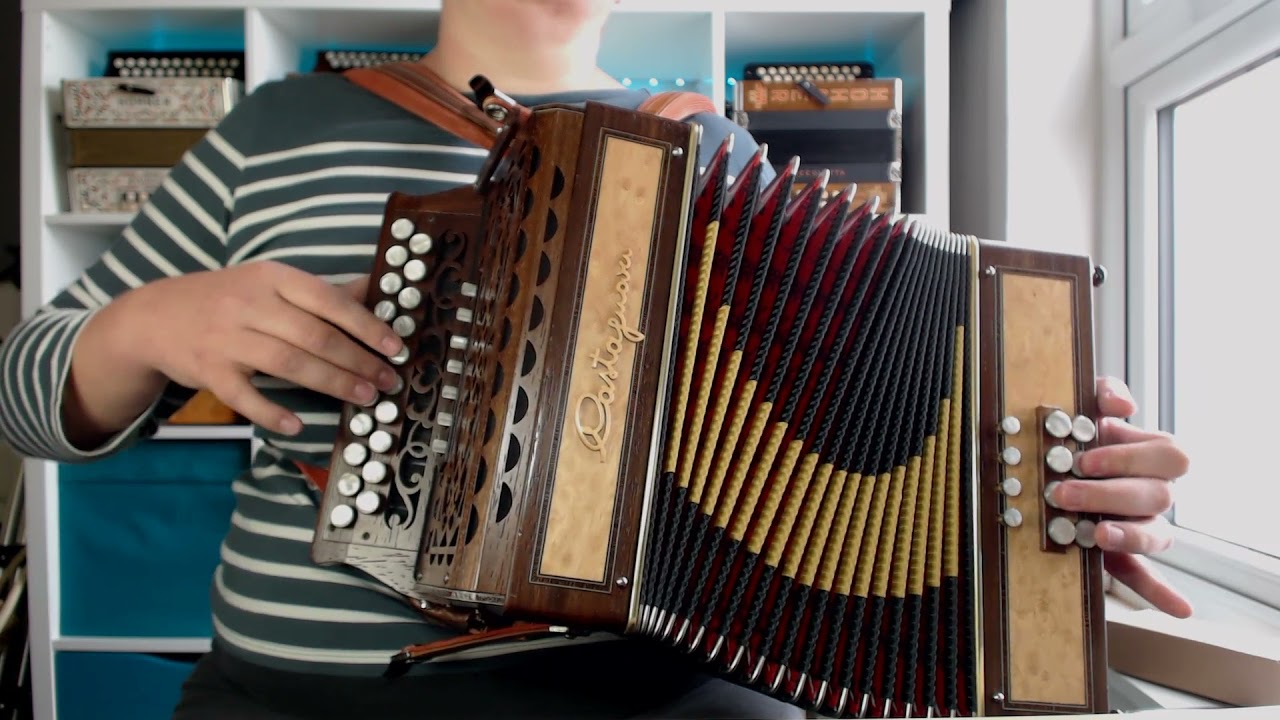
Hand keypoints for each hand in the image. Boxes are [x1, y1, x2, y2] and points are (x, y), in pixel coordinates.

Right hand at [123, 261, 402, 434]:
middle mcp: (249, 304)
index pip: (328, 300)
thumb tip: (374, 288)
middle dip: (357, 361)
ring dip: (332, 383)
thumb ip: (320, 291)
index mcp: (272, 277)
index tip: (395, 346)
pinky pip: (245, 396)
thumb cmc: (227, 298)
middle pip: (314, 335)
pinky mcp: (209, 370)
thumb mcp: (270, 282)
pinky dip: (271, 413)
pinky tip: (297, 425)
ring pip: (288, 363)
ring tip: (364, 398)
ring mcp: (227, 338)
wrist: (155, 316)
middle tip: (387, 381)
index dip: (366, 324)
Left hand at [1045, 376, 1192, 617]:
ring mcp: (1142, 524)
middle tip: (1063, 492)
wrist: (1052, 464)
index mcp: (1153, 455)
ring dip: (1127, 535)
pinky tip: (1181, 610)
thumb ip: (1104, 393)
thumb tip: (1121, 406)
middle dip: (1108, 494)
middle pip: (1156, 495)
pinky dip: (1162, 593)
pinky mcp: (1123, 554)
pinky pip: (1147, 576)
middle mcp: (1155, 491)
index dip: (1129, 456)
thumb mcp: (1085, 403)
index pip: (1168, 455)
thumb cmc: (1076, 431)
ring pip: (1155, 534)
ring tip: (1096, 534)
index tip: (1084, 460)